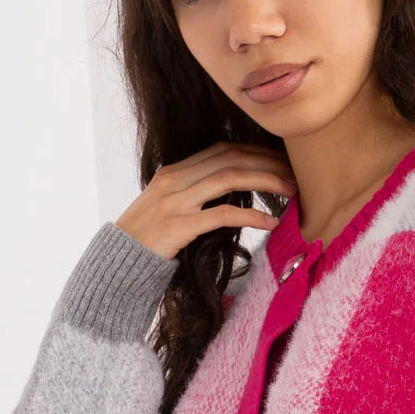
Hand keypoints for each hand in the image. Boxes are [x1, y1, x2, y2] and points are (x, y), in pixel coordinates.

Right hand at [115, 141, 296, 260]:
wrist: (117, 263)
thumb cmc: (147, 241)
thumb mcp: (169, 208)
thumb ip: (196, 195)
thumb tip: (232, 192)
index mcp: (175, 171)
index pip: (223, 149)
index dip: (257, 152)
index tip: (282, 161)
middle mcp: (175, 180)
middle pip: (231, 158)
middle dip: (268, 163)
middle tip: (297, 174)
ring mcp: (176, 202)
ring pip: (230, 178)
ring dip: (266, 182)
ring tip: (292, 192)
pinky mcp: (178, 226)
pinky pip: (221, 215)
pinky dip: (250, 216)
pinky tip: (271, 221)